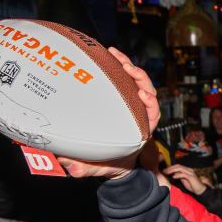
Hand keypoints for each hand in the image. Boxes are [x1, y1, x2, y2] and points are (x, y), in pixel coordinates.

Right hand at [57, 48, 160, 179]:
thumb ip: (86, 168)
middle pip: (148, 92)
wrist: (114, 161)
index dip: (150, 103)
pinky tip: (108, 55)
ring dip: (129, 66)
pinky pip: (125, 79)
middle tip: (127, 66)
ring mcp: (133, 104)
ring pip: (138, 81)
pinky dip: (119, 66)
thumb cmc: (111, 164)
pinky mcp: (124, 96)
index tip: (143, 95)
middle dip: (139, 77)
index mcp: (141, 130)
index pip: (153, 114)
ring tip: (115, 53)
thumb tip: (69, 165)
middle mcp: (141, 115)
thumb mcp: (100, 168)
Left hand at [163, 164, 210, 194]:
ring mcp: (190, 173)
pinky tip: (173, 177)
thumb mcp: (184, 180)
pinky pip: (183, 174)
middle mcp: (189, 170)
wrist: (200, 190)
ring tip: (167, 173)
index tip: (165, 171)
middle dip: (170, 168)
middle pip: (178, 166)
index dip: (171, 167)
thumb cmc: (193, 186)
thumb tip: (173, 174)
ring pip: (180, 169)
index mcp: (187, 170)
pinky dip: (178, 175)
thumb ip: (179, 176)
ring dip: (172, 170)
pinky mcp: (191, 177)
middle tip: (164, 171)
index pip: (178, 166)